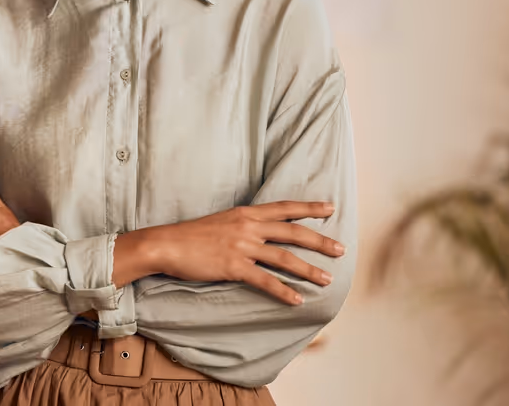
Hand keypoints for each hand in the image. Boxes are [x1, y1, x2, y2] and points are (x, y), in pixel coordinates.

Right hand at [147, 201, 344, 305]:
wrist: (168, 244)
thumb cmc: (192, 234)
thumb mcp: (222, 221)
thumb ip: (244, 225)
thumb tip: (261, 232)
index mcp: (246, 213)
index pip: (284, 208)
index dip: (309, 208)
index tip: (330, 209)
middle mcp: (248, 227)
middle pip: (292, 232)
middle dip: (319, 242)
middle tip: (341, 249)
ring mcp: (242, 247)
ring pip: (285, 258)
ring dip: (309, 270)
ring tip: (327, 279)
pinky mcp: (234, 267)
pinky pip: (265, 281)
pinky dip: (283, 291)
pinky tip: (297, 300)